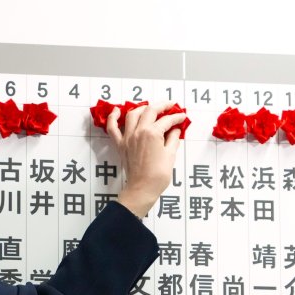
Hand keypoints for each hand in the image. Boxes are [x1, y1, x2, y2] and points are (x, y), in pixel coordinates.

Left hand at [106, 101, 185, 217]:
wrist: (142, 188)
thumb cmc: (158, 175)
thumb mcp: (171, 154)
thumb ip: (173, 138)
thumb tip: (175, 130)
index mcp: (152, 133)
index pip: (167, 120)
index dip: (176, 117)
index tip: (182, 117)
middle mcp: (138, 132)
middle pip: (150, 111)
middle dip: (162, 106)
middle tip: (170, 106)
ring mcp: (128, 138)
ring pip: (132, 114)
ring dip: (142, 108)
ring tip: (151, 108)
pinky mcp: (121, 145)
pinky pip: (112, 129)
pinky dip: (112, 118)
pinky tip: (116, 111)